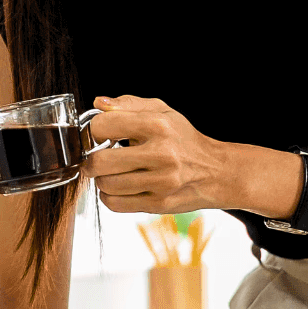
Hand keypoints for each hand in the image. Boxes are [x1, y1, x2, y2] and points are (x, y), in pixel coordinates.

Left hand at [80, 95, 228, 214]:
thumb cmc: (183, 140)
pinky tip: (120, 187)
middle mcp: (162, 154)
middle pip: (100, 162)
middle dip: (91, 160)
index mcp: (159, 125)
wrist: (216, 171)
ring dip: (101, 179)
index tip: (100, 135)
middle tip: (98, 158)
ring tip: (113, 172)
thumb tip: (98, 104)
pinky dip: (109, 196)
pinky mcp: (159, 204)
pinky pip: (115, 204)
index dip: (94, 130)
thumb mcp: (161, 112)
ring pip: (106, 185)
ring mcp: (161, 182)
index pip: (104, 126)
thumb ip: (127, 104)